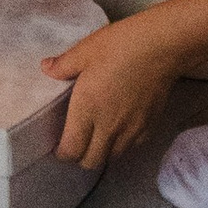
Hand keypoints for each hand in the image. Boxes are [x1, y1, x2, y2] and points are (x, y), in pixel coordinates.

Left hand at [41, 12, 185, 169]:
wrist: (162, 47)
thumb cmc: (120, 45)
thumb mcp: (85, 50)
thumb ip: (63, 64)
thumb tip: (45, 68)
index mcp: (87, 110)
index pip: (72, 150)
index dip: (62, 153)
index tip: (59, 144)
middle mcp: (108, 127)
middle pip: (91, 162)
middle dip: (80, 157)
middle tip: (76, 141)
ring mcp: (131, 130)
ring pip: (112, 157)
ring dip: (101, 152)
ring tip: (97, 135)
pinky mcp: (149, 127)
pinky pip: (131, 147)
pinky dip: (122, 143)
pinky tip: (120, 127)